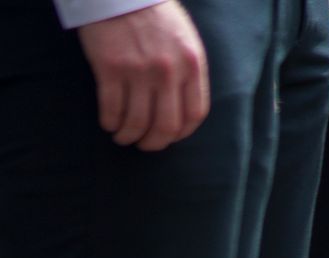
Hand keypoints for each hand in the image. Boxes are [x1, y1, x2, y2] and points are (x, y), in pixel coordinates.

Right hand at [75, 1, 208, 151]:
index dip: (181, 134)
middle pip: (166, 126)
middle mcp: (168, 72)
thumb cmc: (154, 16)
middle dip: (155, 143)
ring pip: (137, 122)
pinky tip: (108, 124)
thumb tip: (183, 109)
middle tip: (145, 145)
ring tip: (123, 137)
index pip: (194, 115)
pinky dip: (110, 122)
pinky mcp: (110, 67)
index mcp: (192, 66)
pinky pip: (112, 108)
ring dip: (129, 136)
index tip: (170, 137)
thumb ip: (188, 72)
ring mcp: (139, 71)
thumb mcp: (185, 41)